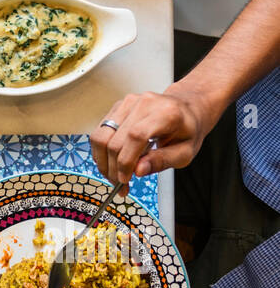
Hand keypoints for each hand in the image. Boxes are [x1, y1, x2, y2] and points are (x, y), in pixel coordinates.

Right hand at [90, 85, 216, 186]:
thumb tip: (138, 171)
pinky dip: (102, 151)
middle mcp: (144, 103)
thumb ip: (162, 161)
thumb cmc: (187, 130)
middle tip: (119, 184)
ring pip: (101, 135)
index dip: (126, 161)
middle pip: (115, 139)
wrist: (185, 109)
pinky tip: (112, 162)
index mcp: (166, 113)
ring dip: (103, 160)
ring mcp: (128, 103)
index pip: (136, 136)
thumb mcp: (185, 152)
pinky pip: (100, 131)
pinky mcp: (118, 107)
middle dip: (113, 167)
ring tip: (113, 175)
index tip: (125, 179)